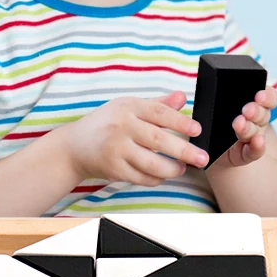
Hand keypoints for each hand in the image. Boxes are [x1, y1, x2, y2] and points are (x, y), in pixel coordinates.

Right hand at [62, 91, 208, 186]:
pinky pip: (141, 177)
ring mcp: (116, 149)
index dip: (181, 121)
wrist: (74, 146)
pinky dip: (155, 178)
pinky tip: (163, 175)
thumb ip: (157, 104)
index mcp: (128, 107)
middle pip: (158, 140)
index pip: (159, 113)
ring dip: (171, 169)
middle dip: (184, 151)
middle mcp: (121, 126)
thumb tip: (182, 97)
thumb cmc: (105, 124)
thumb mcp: (128, 107)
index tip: (197, 130)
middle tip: (202, 158)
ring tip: (182, 168)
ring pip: (151, 163)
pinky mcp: (113, 168)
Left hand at [215, 86, 276, 167]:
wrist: (210, 147)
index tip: (259, 95)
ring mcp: (254, 137)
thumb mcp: (215, 106)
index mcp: (253, 104)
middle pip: (263, 113)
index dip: (267, 96)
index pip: (268, 97)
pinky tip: (257, 141)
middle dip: (255, 111)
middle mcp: (257, 119)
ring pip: (256, 131)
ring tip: (239, 124)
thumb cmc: (215, 122)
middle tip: (246, 110)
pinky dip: (257, 146)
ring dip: (249, 127)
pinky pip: (256, 150)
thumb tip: (212, 89)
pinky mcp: (248, 153)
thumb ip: (218, 98)